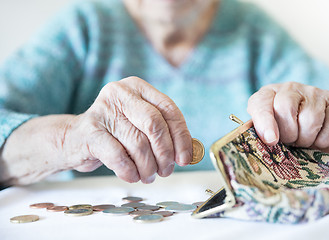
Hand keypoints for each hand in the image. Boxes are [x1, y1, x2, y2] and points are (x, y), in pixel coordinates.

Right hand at [62, 77, 191, 182]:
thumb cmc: (114, 133)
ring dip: (148, 167)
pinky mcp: (90, 131)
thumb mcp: (139, 124)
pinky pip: (119, 156)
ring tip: (148, 175)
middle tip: (166, 170)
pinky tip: (132, 175)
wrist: (74, 138)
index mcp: (137, 87)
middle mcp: (120, 93)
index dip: (181, 136)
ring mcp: (103, 110)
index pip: (168, 109)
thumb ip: (162, 131)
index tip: (185, 158)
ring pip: (138, 143)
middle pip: (155, 125)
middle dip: (165, 153)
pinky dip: (130, 171)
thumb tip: (188, 153)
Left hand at [247, 82, 328, 156]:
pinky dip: (324, 140)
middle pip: (285, 108)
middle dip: (288, 133)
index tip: (270, 140)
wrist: (317, 140)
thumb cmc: (286, 136)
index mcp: (268, 94)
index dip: (264, 122)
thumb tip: (266, 138)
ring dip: (306, 139)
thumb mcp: (269, 134)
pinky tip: (319, 139)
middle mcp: (289, 89)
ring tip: (303, 141)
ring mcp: (313, 92)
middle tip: (290, 142)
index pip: (262, 102)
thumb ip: (261, 134)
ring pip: (310, 119)